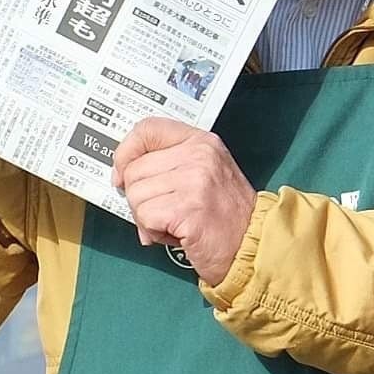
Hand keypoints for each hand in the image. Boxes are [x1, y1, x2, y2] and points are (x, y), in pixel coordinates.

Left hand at [111, 119, 257, 282]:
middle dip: (139, 197)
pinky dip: (153, 231)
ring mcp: (195, 180)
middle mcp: (199, 155)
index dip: (126, 151)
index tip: (122, 173)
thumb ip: (168, 164)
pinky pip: (145, 216)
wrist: (252, 244)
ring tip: (174, 223)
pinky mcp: (188, 207)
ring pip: (135, 195)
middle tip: (163, 212)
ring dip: (146, 217)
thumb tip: (122, 173)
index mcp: (202, 142)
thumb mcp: (203, 173)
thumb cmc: (223, 214)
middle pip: (134, 170)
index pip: (148, 129)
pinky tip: (176, 233)